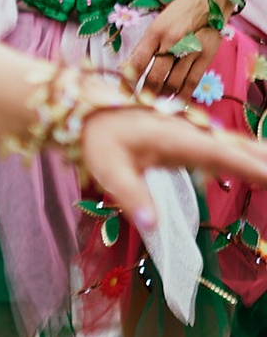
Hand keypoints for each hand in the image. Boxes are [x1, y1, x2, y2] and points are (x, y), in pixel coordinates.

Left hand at [78, 101, 266, 238]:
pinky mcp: (187, 135)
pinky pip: (223, 144)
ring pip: (234, 143)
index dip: (253, 168)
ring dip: (258, 155)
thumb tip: (152, 225)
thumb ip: (132, 196)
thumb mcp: (110, 170)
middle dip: (263, 160)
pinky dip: (244, 152)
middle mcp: (193, 133)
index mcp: (180, 141)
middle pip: (239, 147)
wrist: (88, 111)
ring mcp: (191, 132)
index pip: (225, 156)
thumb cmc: (99, 139)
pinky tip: (254, 162)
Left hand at [121, 0, 230, 98]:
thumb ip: (144, 47)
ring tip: (154, 106)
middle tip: (138, 104)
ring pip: (172, 83)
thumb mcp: (157, 25)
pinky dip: (182, 95)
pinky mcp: (206, 57)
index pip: (137, 62)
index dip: (128, 82)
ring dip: (162, 97)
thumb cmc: (179, 12)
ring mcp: (190, 51)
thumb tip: (127, 68)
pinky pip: (192, 82)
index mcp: (155, 33)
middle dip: (144, 94)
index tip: (122, 95)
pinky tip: (175, 104)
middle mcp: (171, 43)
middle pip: (154, 77)